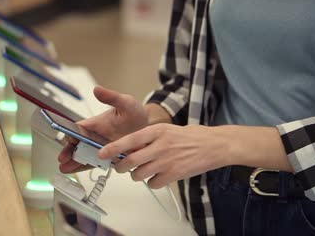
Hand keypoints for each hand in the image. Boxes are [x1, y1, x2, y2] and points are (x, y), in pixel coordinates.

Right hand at [58, 86, 148, 172]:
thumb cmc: (135, 112)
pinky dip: (84, 166)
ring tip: (65, 168)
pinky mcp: (108, 156)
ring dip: (74, 161)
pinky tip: (75, 171)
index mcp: (96, 123)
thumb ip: (111, 97)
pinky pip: (94, 162)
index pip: (79, 128)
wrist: (148, 125)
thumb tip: (97, 89)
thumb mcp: (125, 102)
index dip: (72, 133)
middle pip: (78, 143)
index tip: (69, 139)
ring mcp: (101, 147)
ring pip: (84, 154)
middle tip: (63, 158)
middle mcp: (96, 135)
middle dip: (69, 151)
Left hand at [98, 124, 231, 188]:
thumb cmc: (191, 137)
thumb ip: (148, 138)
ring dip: (136, 175)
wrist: (213, 145)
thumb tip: (128, 149)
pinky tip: (160, 175)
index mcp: (156, 131)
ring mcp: (166, 161)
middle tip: (121, 167)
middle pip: (129, 161)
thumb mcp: (167, 130)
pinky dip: (152, 182)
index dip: (111, 149)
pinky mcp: (173, 174)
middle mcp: (159, 146)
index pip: (128, 141)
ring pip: (138, 175)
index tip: (101, 154)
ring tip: (145, 170)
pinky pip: (152, 183)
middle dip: (120, 167)